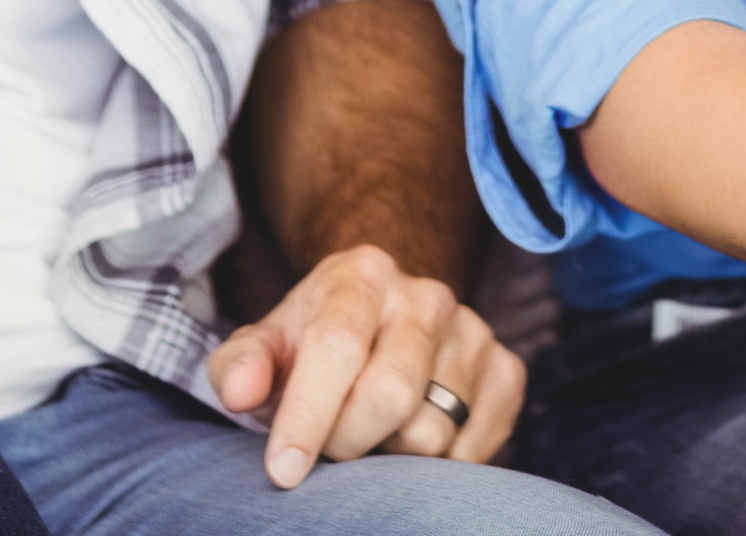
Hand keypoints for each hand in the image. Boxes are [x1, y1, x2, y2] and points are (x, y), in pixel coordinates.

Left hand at [206, 243, 522, 485]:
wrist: (375, 324)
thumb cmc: (310, 346)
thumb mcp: (264, 347)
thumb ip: (240, 366)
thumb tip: (239, 392)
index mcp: (360, 274)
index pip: (337, 347)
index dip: (308, 416)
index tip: (284, 470)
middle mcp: (426, 294)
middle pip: (392, 394)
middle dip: (348, 441)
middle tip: (330, 444)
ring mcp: (473, 330)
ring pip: (434, 430)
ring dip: (392, 455)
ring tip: (373, 433)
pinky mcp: (506, 368)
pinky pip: (477, 444)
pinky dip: (441, 463)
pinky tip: (414, 440)